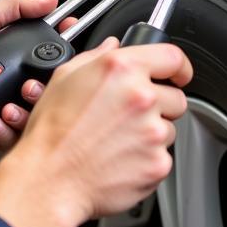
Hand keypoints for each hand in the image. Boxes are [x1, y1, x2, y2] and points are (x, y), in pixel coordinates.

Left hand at [0, 0, 75, 153]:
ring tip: (8, 108)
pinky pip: (10, 138)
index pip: (51, 59)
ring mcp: (4, 107)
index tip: (69, 50)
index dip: (65, 56)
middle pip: (47, 92)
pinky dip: (6, 132)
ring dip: (25, 115)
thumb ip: (15, 7)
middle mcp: (13, 84)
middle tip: (28, 88)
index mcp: (15, 58)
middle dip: (44, 92)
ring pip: (32, 118)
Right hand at [0, 37, 193, 226]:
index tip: (177, 75)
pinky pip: (162, 157)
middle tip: (129, 118)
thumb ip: (96, 56)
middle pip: (175, 98)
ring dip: (151, 134)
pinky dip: (146, 160)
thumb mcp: (64, 79)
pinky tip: (119, 160)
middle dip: (159, 106)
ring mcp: (153, 132)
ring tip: (117, 141)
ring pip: (169, 129)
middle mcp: (142, 98)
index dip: (177, 67)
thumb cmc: (51, 134)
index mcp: (122, 70)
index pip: (172, 57)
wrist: (49, 180)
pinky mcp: (157, 163)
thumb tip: (112, 46)